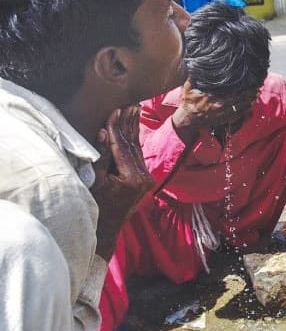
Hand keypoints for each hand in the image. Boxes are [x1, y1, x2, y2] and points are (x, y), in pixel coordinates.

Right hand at [91, 105, 155, 260]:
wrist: (107, 228)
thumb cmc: (96, 205)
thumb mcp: (94, 180)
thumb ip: (100, 156)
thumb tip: (102, 132)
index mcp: (132, 178)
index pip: (122, 146)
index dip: (116, 127)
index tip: (115, 109)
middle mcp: (144, 177)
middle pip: (133, 144)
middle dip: (129, 123)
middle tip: (131, 101)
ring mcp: (146, 178)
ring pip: (137, 148)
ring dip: (133, 128)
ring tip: (134, 108)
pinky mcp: (144, 178)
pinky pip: (137, 155)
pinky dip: (133, 140)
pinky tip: (133, 126)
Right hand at [171, 81, 255, 142]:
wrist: (189, 118)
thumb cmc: (189, 102)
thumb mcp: (188, 87)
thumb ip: (193, 77)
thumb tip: (196, 66)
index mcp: (214, 97)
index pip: (232, 92)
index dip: (242, 89)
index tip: (249, 84)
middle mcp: (220, 106)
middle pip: (239, 100)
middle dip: (249, 95)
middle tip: (257, 90)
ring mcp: (223, 114)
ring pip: (240, 108)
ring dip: (249, 103)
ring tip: (256, 97)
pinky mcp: (224, 120)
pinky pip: (237, 116)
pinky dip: (244, 111)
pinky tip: (249, 107)